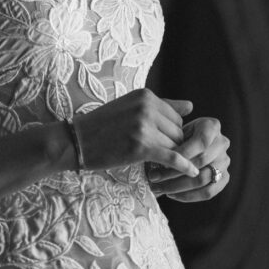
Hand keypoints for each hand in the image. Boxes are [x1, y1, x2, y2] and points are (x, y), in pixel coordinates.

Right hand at [72, 92, 199, 180]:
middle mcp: (147, 107)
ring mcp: (144, 127)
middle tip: (157, 156)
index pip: (176, 116)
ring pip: (175, 145)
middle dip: (171, 145)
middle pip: (178, 131)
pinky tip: (193, 173)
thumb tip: (192, 106)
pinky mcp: (141, 147)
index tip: (159, 144)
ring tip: (156, 163)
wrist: (76, 140)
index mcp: (146, 95)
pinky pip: (172, 157)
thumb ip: (163, 105)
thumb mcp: (131, 107)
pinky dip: (184, 166)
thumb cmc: (103, 125)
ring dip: (169, 156)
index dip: (170, 133)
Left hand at [146, 114, 229, 201]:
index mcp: (212, 126)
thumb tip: (159, 159)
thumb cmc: (178, 137)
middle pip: (201, 161)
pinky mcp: (224, 178)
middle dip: (174, 171)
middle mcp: (222, 143)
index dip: (182, 154)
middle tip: (153, 177)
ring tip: (158, 188)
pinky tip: (171, 194)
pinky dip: (188, 196)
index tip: (161, 162)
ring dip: (177, 186)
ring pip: (203, 179)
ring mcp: (225, 161)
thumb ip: (171, 142)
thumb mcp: (175, 132)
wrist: (189, 144)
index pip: (201, 142)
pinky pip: (208, 192)